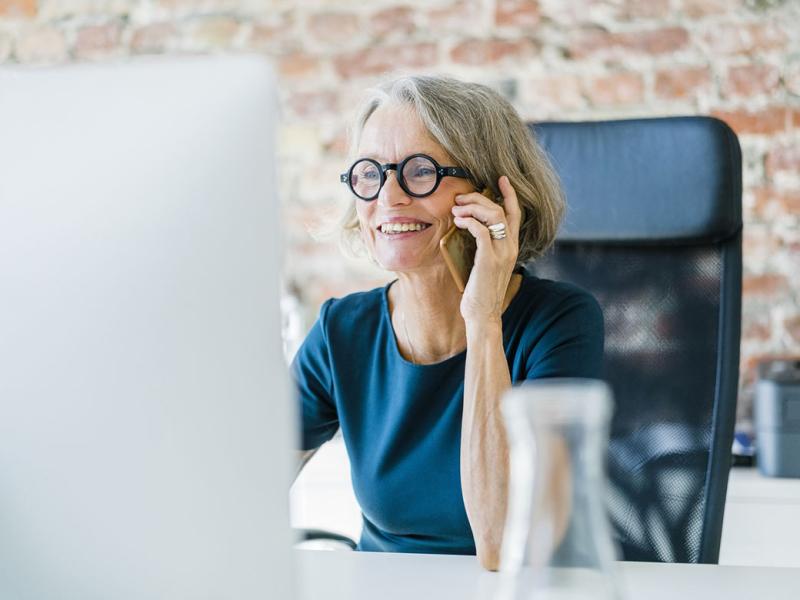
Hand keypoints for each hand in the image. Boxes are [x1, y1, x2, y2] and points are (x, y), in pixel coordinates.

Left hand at [451, 176, 520, 324]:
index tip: (501, 179)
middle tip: (460, 198)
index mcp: (512, 247)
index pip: (516, 214)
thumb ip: (486, 247)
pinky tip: (458, 221)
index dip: (510, 194)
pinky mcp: (489, 259)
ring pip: (493, 216)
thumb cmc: (481, 291)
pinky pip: (481, 231)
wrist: (483, 315)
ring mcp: (502, 253)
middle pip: (501, 209)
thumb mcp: (486, 265)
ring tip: (456, 209)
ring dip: (472, 207)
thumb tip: (471, 229)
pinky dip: (469, 221)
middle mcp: (510, 247)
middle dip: (479, 198)